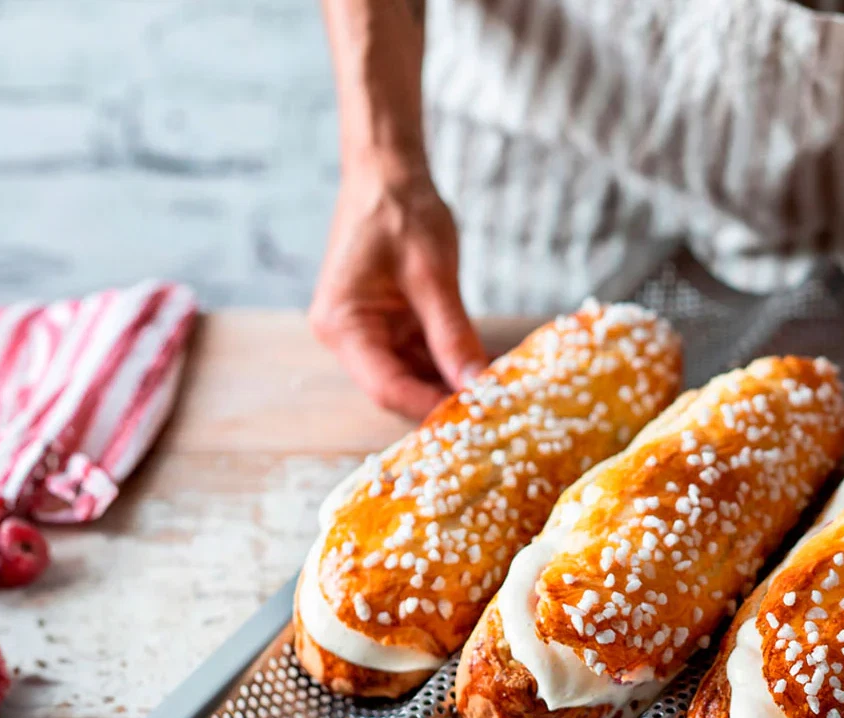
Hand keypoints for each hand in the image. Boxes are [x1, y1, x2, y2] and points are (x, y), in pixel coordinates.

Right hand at [310, 169, 486, 418]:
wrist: (388, 173)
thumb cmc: (400, 211)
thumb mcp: (432, 275)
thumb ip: (452, 334)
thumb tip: (477, 385)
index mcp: (343, 325)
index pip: (386, 386)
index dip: (430, 407)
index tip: (476, 418)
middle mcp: (347, 336)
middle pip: (398, 387)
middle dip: (446, 398)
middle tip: (496, 409)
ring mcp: (367, 332)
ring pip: (414, 375)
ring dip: (453, 382)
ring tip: (500, 390)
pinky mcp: (388, 325)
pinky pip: (421, 355)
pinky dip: (452, 360)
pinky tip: (489, 366)